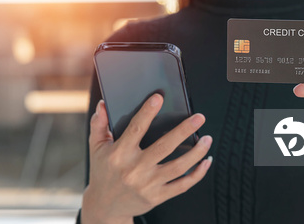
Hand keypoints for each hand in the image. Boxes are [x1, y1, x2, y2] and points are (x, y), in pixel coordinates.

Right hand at [81, 94, 212, 223]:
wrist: (105, 205)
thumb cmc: (103, 172)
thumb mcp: (96, 147)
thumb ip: (98, 124)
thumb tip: (102, 104)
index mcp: (119, 154)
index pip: (136, 128)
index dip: (147, 112)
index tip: (159, 98)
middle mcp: (135, 169)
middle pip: (165, 147)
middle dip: (184, 130)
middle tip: (199, 118)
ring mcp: (148, 184)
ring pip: (178, 166)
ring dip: (196, 152)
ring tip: (207, 138)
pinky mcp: (157, 196)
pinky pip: (182, 185)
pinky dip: (197, 174)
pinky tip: (205, 162)